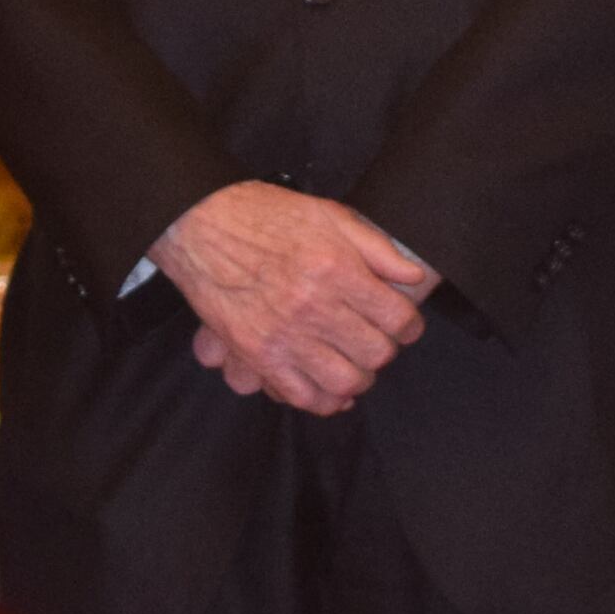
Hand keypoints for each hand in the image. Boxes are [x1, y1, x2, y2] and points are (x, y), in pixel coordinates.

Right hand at [157, 181, 435, 415]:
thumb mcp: (330, 214)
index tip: (404, 324)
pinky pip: (300, 395)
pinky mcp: (257, 353)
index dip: (410, 325)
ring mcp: (284, 334)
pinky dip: (322, 399)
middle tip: (375, 339)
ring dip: (358, 377)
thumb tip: (413, 275)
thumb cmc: (265, 215)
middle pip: (376, 353)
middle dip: (384, 349)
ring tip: (354, 363)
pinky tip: (328, 388)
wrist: (201, 223)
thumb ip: (377, 247)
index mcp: (337, 270)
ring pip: (344, 381)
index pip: (398, 318)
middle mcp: (314, 306)